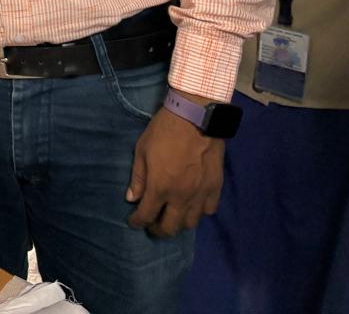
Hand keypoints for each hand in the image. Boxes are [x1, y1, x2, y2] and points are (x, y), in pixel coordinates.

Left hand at [126, 93, 224, 237]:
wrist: (196, 117)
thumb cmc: (164, 131)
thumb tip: (132, 198)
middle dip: (157, 230)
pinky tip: (192, 206)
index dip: (137, 222)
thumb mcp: (142, 151)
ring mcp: (201, 194)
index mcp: (160, 187)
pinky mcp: (216, 187)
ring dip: (178, 224)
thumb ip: (138, 178)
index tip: (133, 222)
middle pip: (170, 227)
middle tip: (151, 225)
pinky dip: (198, 213)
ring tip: (171, 217)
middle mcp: (182, 197)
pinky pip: (209, 210)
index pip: (147, 215)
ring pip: (191, 223)